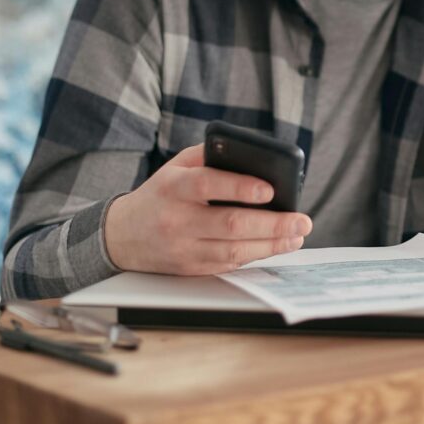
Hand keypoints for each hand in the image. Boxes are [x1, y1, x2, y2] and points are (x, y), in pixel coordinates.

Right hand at [103, 144, 311, 274]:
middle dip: (272, 224)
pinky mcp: (190, 268)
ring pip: (233, 250)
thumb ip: (211, 156)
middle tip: (302, 221)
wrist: (121, 235)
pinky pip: (229, 263)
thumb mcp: (177, 166)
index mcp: (173, 187)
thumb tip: (255, 154)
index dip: (240, 187)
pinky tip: (278, 246)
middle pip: (229, 224)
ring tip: (297, 235)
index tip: (270, 190)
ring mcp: (182, 248)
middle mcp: (176, 219)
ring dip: (271, 244)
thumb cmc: (162, 193)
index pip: (208, 185)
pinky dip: (257, 255)